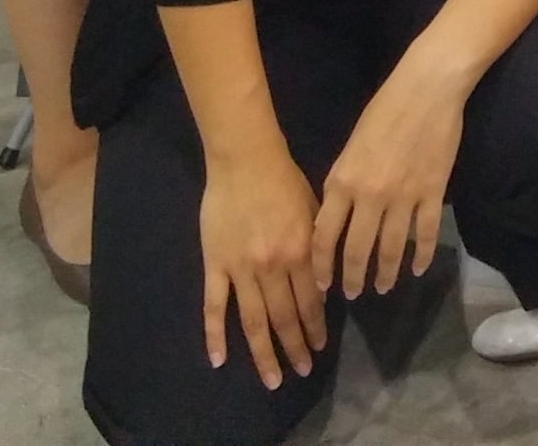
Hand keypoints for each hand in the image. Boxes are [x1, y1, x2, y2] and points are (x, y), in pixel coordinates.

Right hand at [198, 143, 325, 386]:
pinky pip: (214, 307)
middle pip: (285, 317)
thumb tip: (323, 285)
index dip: (316, 327)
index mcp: (302, 252)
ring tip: (273, 378)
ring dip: (264, 352)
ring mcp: (241, 269)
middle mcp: (274, 267)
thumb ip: (319, 247)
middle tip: (301, 370)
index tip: (320, 347)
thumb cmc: (284, 180)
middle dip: (295, 347)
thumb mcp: (315, 211)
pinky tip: (219, 359)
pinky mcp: (215, 265)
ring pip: (254, 321)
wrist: (245, 160)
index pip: (311, 302)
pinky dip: (215, 335)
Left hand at [311, 58, 466, 300]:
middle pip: (357, 250)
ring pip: (391, 248)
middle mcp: (370, 196)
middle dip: (353, 278)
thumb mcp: (351, 148)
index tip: (323, 284)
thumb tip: (336, 219)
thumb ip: (342, 184)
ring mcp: (403, 197)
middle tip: (353, 294)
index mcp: (343, 182)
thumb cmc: (384, 111)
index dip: (322, 265)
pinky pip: (425, 233)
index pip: (324, 236)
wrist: (427, 89)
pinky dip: (422, 255)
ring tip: (383, 287)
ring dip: (386, 273)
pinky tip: (419, 268)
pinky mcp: (432, 192)